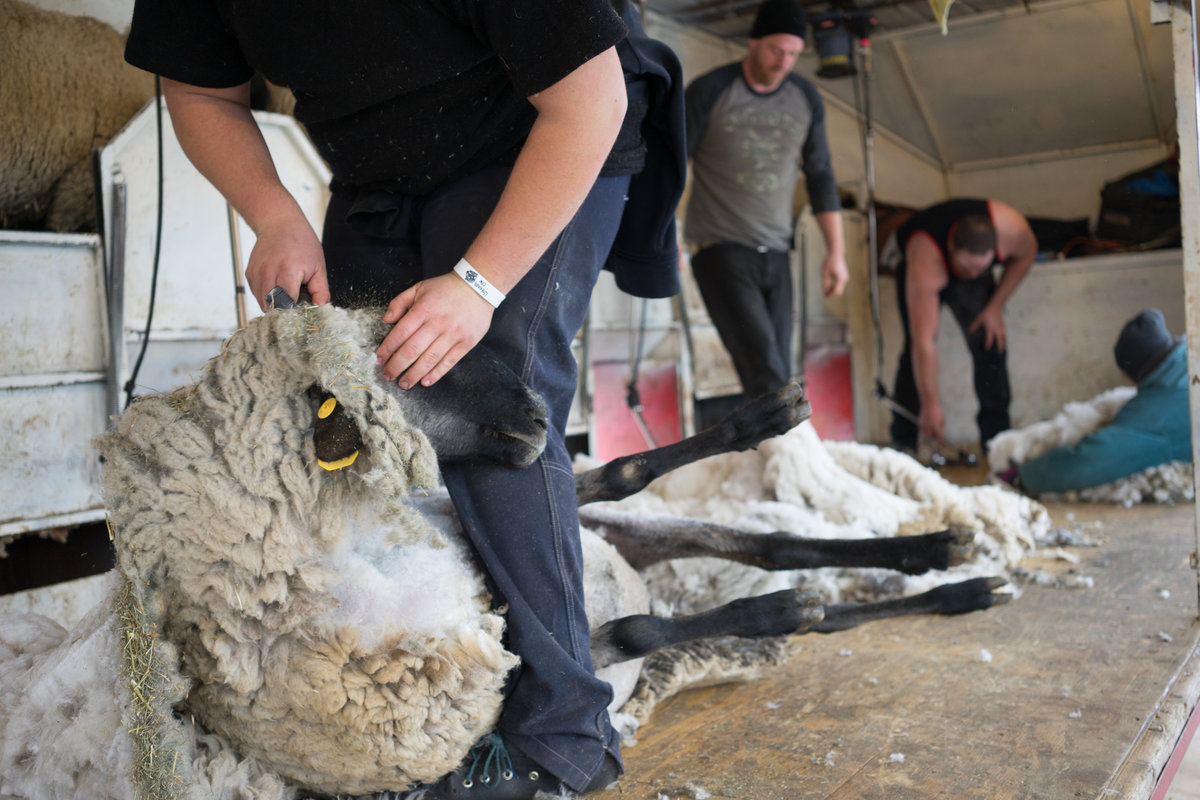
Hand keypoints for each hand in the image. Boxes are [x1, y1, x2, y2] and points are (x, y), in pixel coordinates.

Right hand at [244, 212, 330, 308]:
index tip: (302, 309)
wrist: (279, 223)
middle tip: (296, 299)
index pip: (286, 304)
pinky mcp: (249, 274)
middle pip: (273, 306)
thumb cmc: (301, 243)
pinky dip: (267, 295)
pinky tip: (277, 284)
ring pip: (263, 302)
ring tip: (287, 289)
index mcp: (288, 269)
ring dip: (275, 303)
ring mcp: (256, 273)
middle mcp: (268, 271)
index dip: (295, 310)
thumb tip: (320, 308)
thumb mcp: (319, 266)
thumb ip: (321, 290)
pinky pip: (257, 294)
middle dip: (285, 309)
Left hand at [376, 272, 494, 388]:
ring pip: (429, 359)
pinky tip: (425, 381)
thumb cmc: (446, 289)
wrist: (478, 287)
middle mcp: (437, 323)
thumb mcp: (419, 288)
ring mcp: (453, 334)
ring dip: (414, 374)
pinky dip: (436, 374)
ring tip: (404, 383)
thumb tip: (386, 320)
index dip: (388, 349)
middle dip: (397, 366)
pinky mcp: (466, 343)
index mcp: (423, 310)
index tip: (380, 359)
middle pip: (412, 350)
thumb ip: (399, 302)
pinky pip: (449, 362)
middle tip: (388, 376)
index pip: (400, 333)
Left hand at [822, 251, 848, 297]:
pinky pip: (841, 284)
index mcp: (839, 278)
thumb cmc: (829, 262)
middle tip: (825, 295)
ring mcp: (846, 277)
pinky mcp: (845, 276)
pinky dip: (836, 286)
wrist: (836, 253)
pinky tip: (830, 285)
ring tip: (826, 290)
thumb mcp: (825, 273)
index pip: (836, 291)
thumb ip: (825, 283)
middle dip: (832, 293)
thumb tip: (825, 292)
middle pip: (839, 291)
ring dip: (834, 290)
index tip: (825, 297)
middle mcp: (844, 279)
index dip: (830, 295)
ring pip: (840, 288)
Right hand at [918, 402, 944, 444]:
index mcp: (936, 425)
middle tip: (937, 436)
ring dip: (930, 435)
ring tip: (932, 431)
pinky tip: (928, 428)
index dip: (940, 441)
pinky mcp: (920, 423)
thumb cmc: (937, 411)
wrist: (929, 404)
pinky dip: (925, 431)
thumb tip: (940, 434)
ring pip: (926, 435)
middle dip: (934, 438)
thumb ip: (941, 427)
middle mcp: (929, 426)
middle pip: (931, 437)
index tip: (941, 444)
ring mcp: (924, 425)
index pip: (939, 436)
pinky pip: (922, 431)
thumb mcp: (942, 419)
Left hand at [968, 304, 1006, 351]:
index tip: (987, 349)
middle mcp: (997, 329)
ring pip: (1003, 337)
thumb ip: (975, 325)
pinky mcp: (1003, 325)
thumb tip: (969, 331)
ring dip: (1003, 343)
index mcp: (990, 328)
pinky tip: (1004, 339)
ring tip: (1003, 348)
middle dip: (1000, 346)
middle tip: (999, 353)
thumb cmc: (986, 313)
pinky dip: (1004, 338)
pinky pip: (1005, 333)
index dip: (988, 344)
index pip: (989, 338)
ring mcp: (1001, 327)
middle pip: (999, 339)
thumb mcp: (979, 319)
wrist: (995, 306)